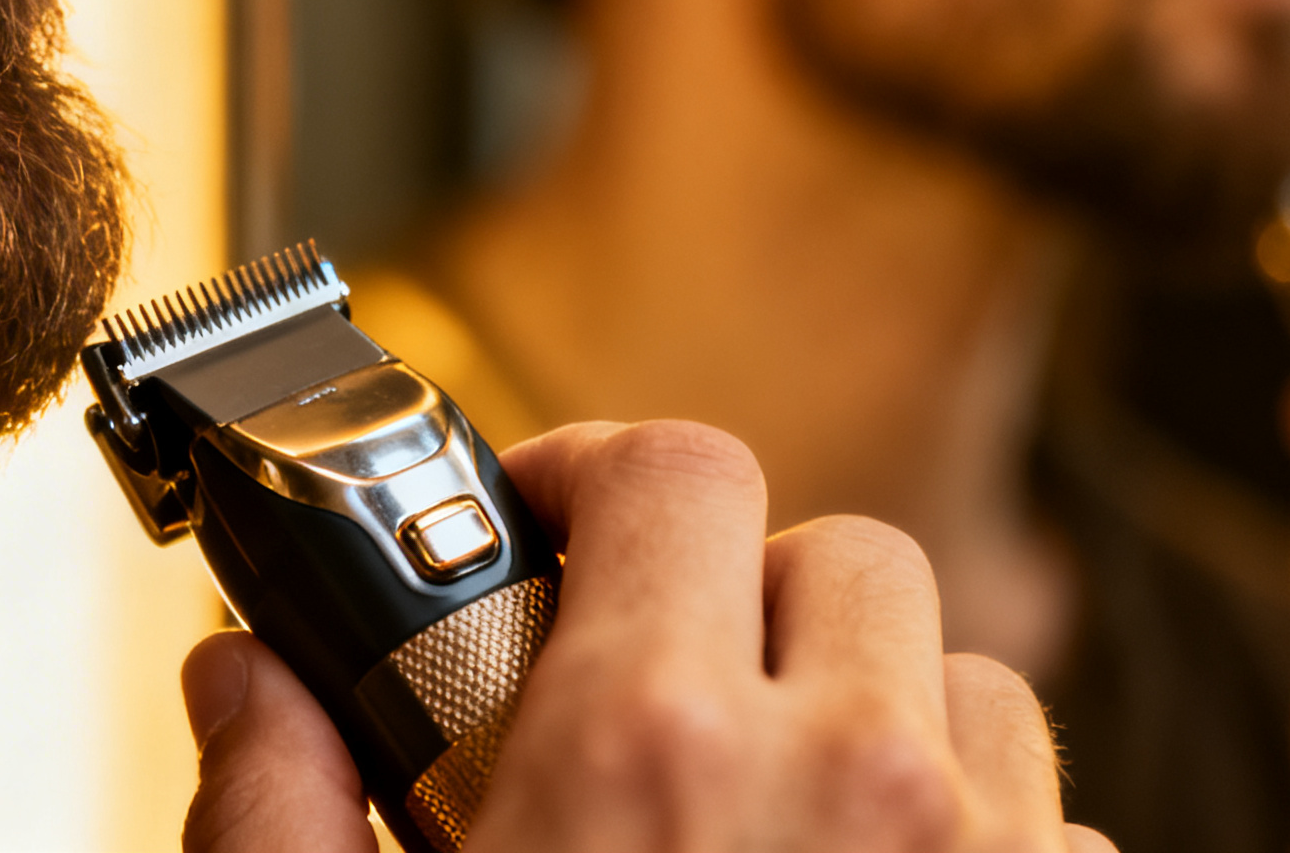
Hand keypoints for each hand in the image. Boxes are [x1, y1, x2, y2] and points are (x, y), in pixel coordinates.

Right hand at [179, 420, 1116, 851]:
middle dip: (734, 591)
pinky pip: (1050, 822)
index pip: (675, 473)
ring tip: (765, 809)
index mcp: (648, 754)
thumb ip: (275, 806)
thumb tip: (239, 672)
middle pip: (837, 550)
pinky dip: (968, 829)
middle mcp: (847, 783)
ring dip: (869, 704)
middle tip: (643, 684)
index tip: (542, 533)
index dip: (594, 474)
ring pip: (966, 678)